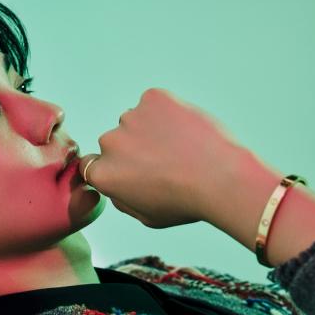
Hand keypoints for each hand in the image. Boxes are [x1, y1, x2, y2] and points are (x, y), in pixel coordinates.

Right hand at [79, 88, 244, 228]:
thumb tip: (114, 186)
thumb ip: (121, 199)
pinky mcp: (153, 98)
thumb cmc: (187, 203)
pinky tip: (184, 130)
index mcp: (103, 174)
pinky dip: (165, 111)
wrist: (222, 179)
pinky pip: (153, 103)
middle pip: (114, 142)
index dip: (113, 168)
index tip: (132, 171)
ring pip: (134, 121)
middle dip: (131, 149)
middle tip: (163, 161)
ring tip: (179, 147)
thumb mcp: (146, 216)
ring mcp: (131, 117)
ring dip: (148, 130)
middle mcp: (109, 143)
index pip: (92, 164)